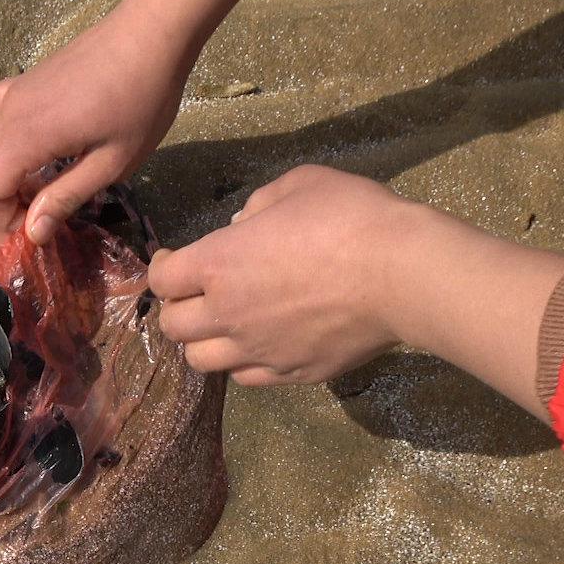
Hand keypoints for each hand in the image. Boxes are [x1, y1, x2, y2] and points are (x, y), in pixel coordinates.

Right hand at [0, 5, 190, 245]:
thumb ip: (68, 196)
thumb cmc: (140, 100)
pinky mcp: (23, 83)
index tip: (31, 239)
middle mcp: (8, 118)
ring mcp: (12, 97)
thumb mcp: (112, 162)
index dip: (2, 222)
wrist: (149, 33)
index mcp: (27, 140)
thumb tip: (34, 232)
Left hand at [150, 165, 563, 417]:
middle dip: (178, 307)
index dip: (161, 268)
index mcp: (218, 263)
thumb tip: (240, 226)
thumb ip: (258, 205)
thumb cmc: (350, 218)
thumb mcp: (298, 186)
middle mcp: (227, 314)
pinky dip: (243, 362)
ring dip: (204, 341)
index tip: (173, 260)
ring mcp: (258, 350)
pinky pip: (246, 378)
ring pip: (201, 361)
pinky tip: (260, 343)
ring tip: (224, 325)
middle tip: (198, 294)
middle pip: (172, 326)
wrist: (402, 274)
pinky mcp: (290, 374)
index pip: (161, 279)